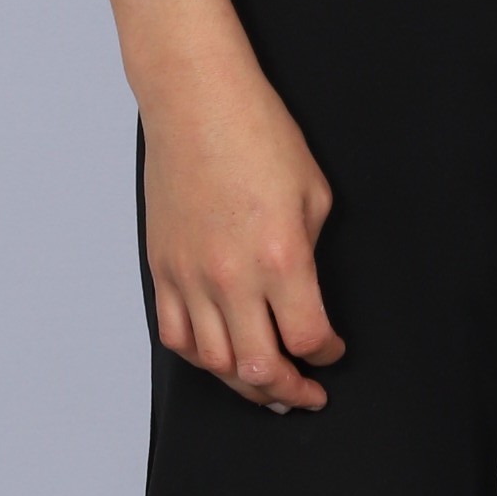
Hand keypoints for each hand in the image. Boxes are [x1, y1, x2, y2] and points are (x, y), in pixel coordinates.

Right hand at [140, 46, 345, 410]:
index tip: (334, 350)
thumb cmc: (258, 134)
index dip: (327, 354)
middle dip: (290, 390)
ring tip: (267, 387)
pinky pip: (176, 337)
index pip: (306, 338)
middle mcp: (232, 277)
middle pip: (260, 369)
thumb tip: (304, 295)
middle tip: (306, 393)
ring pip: (216, 364)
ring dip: (246, 385)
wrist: (197, 102)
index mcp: (281, 257)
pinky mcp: (162, 269)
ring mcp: (191, 277)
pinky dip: (201, 359)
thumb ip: (311, 253)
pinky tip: (221, 358)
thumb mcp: (313, 192)